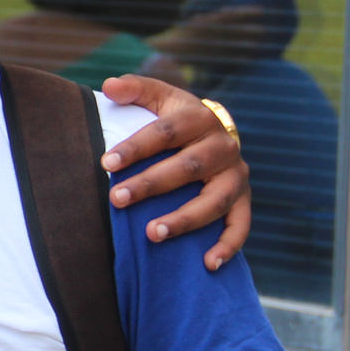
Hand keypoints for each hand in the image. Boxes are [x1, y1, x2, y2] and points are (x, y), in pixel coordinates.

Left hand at [99, 73, 250, 270]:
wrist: (214, 134)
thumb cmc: (174, 118)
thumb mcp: (158, 96)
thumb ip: (135, 88)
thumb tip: (109, 86)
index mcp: (198, 117)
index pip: (164, 132)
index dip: (135, 148)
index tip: (105, 163)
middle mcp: (222, 146)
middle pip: (186, 167)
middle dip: (150, 185)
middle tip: (116, 199)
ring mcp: (236, 175)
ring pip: (214, 200)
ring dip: (184, 219)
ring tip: (152, 234)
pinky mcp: (244, 200)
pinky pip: (241, 225)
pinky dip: (228, 246)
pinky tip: (208, 264)